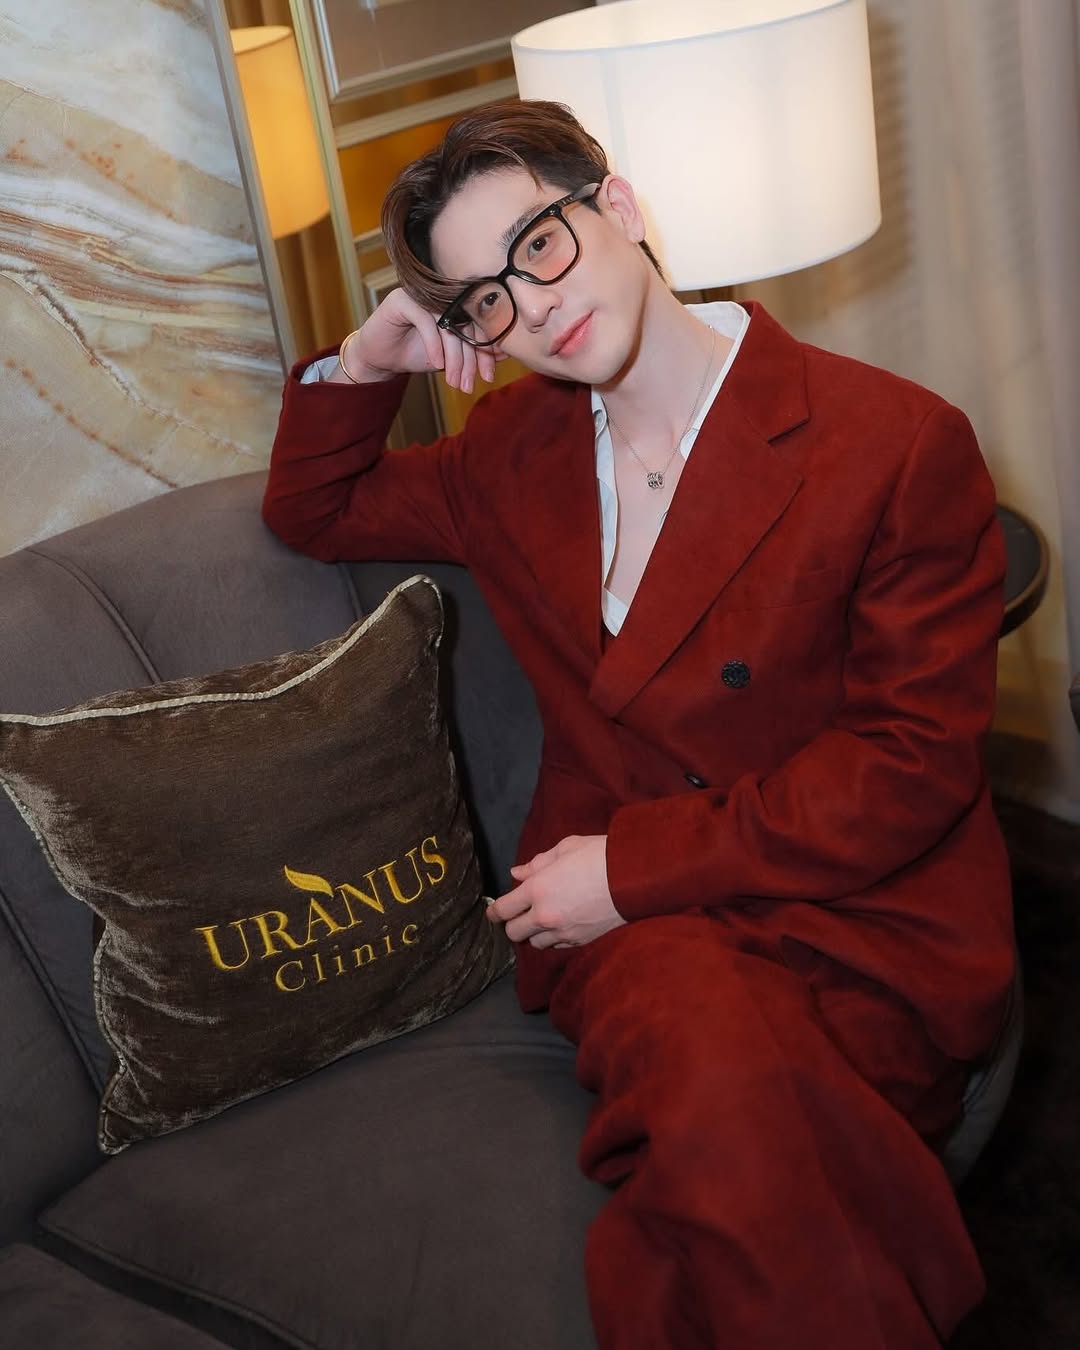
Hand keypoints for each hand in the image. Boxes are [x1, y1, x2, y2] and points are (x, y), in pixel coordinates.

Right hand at [335, 287, 500, 392]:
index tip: (488, 377)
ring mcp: (421, 294)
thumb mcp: (450, 358)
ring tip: (453, 382)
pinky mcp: (402, 299)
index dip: (485, 352)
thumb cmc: (415, 355)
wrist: (380, 359)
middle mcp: (440, 296)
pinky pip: (425, 320)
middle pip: (465, 325)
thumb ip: (473, 352)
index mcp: (455, 305)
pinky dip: (433, 345)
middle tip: (469, 385)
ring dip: (453, 358)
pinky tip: (436, 365)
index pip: (478, 326)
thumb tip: (506, 353)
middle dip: (470, 360)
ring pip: (447, 325)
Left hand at [487, 835, 625, 949]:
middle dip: (512, 924)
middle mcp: (545, 915)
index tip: (493, 912)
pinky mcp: (580, 940)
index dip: (494, 912)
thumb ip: (537, 863)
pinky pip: (556, 946)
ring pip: (535, 944)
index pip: (504, 909)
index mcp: (537, 889)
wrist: (635, 878)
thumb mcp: (565, 848)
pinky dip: (553, 939)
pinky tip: (561, 925)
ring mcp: (563, 932)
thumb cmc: (599, 855)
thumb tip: (517, 874)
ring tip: (542, 920)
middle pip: (514, 933)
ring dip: (534, 933)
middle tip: (519, 914)